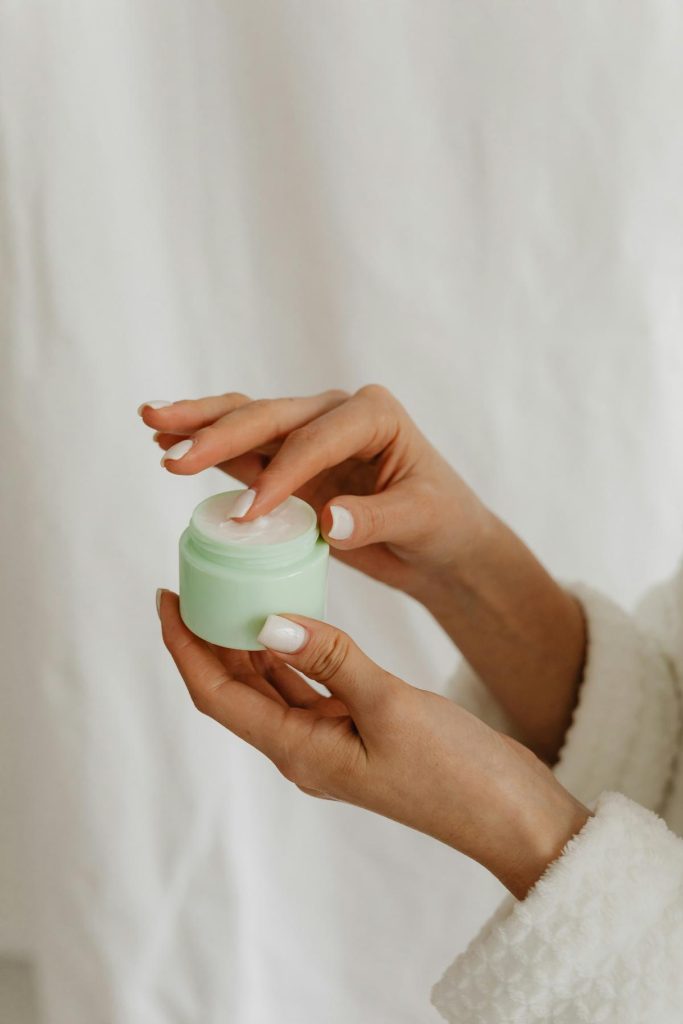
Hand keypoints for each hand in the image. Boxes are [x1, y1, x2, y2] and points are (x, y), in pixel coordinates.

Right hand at [139, 387, 490, 601]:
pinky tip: (165, 443)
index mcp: (373, 414)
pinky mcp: (292, 462)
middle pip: (269, 417)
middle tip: (169, 449)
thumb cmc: (441, 522)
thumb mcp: (421, 519)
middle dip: (217, 432)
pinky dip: (208, 447)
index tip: (246, 513)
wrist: (441, 542)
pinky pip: (244, 450)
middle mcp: (336, 414)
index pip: (315, 439)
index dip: (279, 474)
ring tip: (150, 422)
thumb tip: (328, 520)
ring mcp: (310, 435)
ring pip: (247, 423)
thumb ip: (376, 518)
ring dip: (199, 426)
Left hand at [157, 589, 589, 898]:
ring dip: (246, 644)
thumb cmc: (455, 771)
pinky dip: (291, 653)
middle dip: (206, 639)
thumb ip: (330, 659)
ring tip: (231, 592)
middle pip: (234, 690)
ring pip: (269, 687)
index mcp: (300, 751)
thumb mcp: (390, 705)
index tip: (165, 597)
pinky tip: (290, 620)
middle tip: (194, 582)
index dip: (184, 646)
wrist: (508, 813)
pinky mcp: (356, 733)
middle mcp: (303, 750)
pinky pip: (306, 688)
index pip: (218, 694)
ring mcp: (329, 743)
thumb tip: (268, 621)